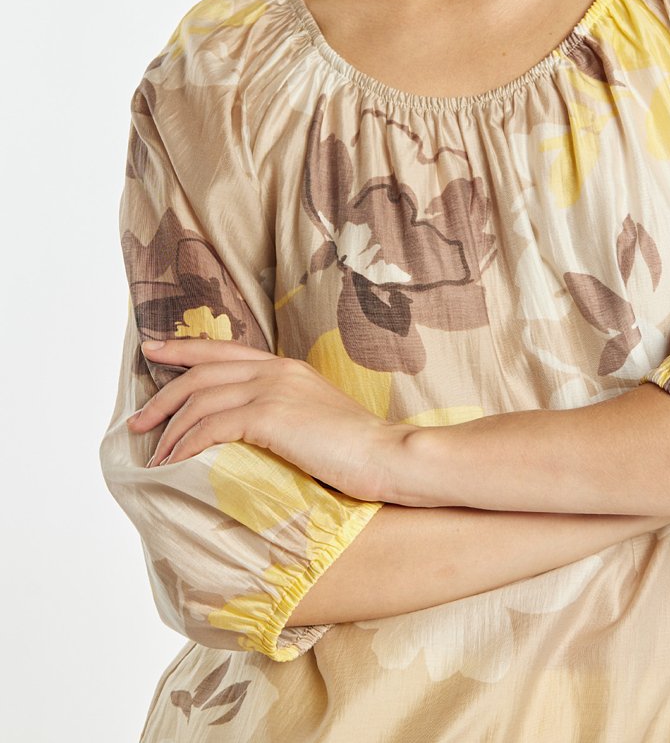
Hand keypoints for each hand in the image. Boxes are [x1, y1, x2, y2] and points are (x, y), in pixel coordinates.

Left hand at [126, 338, 406, 500]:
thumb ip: (285, 413)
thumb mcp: (317, 418)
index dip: (184, 350)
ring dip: (170, 429)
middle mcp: (275, 370)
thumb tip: (252, 432)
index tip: (153, 351)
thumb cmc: (360, 450)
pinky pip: (211, 426)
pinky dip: (186, 444)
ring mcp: (273, 390)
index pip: (224, 350)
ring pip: (201, 399)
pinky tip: (175, 463)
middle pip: (202, 371)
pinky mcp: (271, 416)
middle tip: (138, 420)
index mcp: (286, 367)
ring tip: (154, 454)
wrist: (389, 455)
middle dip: (164, 395)